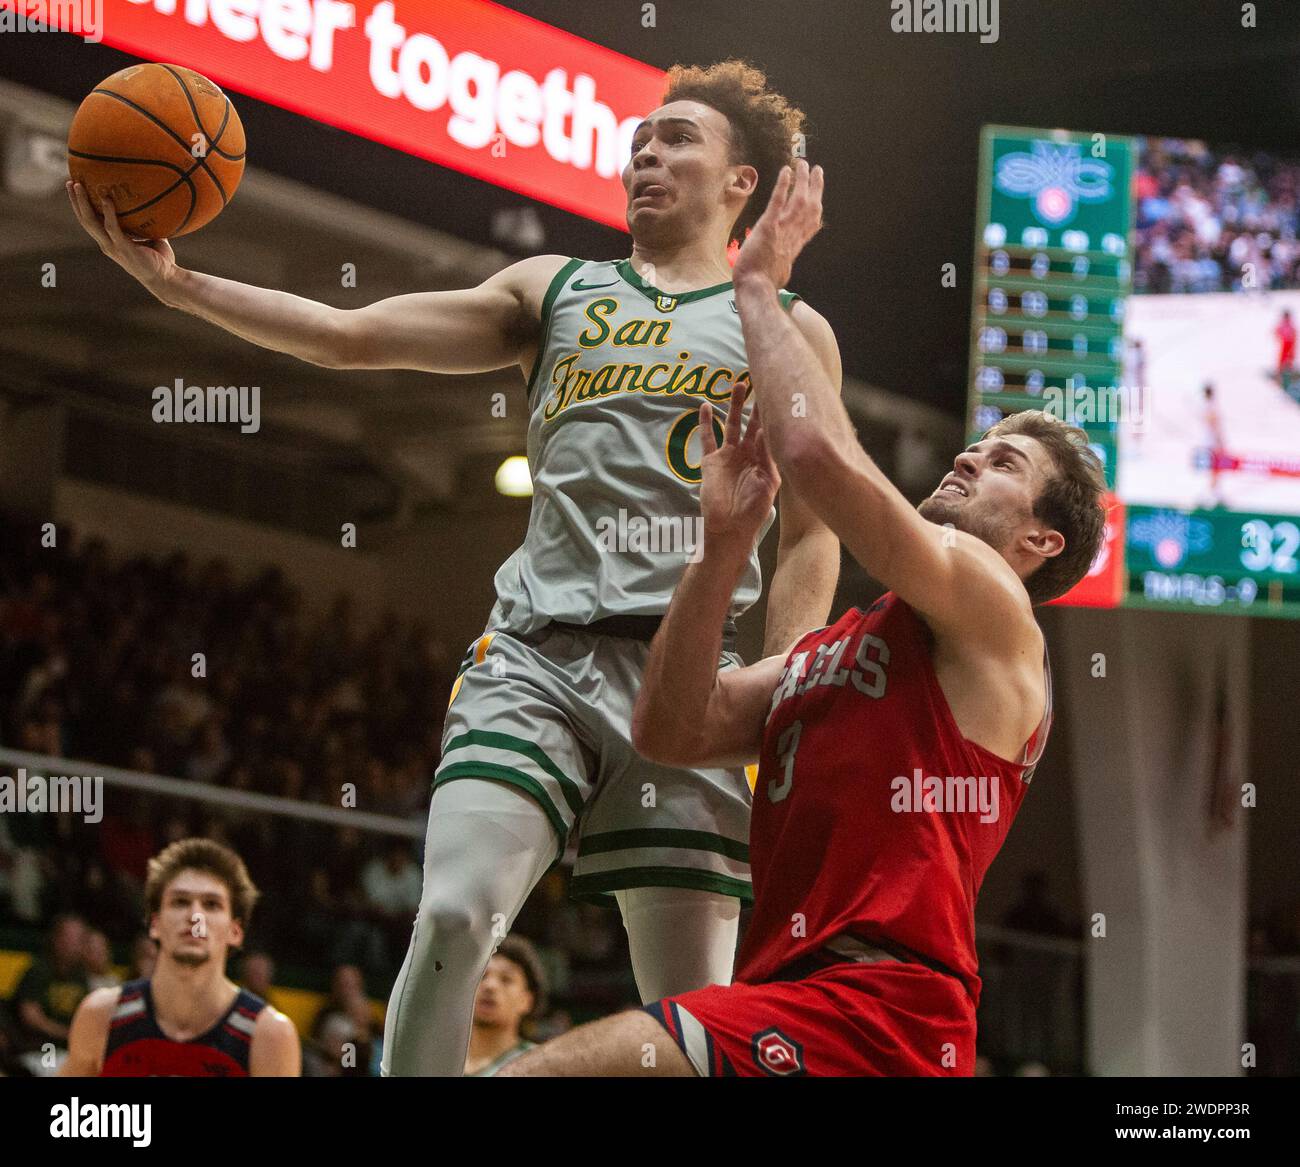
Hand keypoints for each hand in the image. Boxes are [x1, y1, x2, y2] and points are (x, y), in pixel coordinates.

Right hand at [66, 180, 178, 297]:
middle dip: (75, 201)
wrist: (167, 279)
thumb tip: (151, 204)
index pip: (90, 223)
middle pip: (84, 220)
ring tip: (78, 185)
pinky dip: (108, 211)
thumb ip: (144, 224)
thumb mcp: (149, 237)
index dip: (81, 207)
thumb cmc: (161, 260)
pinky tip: (106, 197)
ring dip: (82, 203)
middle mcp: (107, 245)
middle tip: (70, 182)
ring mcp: (113, 247)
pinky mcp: (123, 248)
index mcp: (110, 242)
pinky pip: (112, 227)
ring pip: (91, 222)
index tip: (75, 189)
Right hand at [698, 383, 780, 551]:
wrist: (729, 528)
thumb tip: (769, 431)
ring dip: (735, 406)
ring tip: (738, 384)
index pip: (771, 431)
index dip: (775, 415)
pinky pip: (707, 438)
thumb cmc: (753, 510)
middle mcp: (748, 454)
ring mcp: (729, 456)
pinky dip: (706, 423)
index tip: (782, 393)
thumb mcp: (768, 483)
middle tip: (763, 380)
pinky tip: (705, 406)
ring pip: (732, 424)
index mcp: (765, 460)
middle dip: (758, 403)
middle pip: (754, 423)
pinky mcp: (711, 462)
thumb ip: (769, 458)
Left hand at [731, 158, 823, 290]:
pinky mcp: (769, 225)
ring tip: (803, 163)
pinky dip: (784, 184)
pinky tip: (787, 171)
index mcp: (795, 247)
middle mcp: (793, 235)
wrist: (756, 288)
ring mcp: (782, 229)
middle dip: (816, 187)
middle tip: (818, 171)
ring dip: (802, 179)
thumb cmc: (763, 285)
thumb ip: (781, 265)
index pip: (810, 224)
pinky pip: (779, 201)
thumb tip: (779, 270)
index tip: (819, 198)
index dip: (816, 209)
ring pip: (799, 200)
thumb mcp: (779, 275)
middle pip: (811, 207)